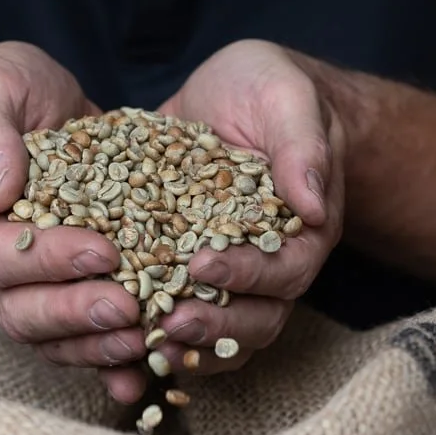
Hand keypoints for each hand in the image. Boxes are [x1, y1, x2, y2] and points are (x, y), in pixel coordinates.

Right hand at [0, 43, 148, 401]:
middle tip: (129, 307)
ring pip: (45, 336)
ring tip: (143, 339)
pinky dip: (106, 358)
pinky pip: (73, 339)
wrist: (31, 107)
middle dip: (73, 313)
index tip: (101, 250)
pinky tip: (144, 370)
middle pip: (16, 308)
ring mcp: (15, 283)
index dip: (43, 260)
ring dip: (92, 345)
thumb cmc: (8, 90)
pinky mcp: (56, 291)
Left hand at [152, 39, 343, 376]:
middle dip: (215, 327)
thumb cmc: (270, 88)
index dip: (247, 276)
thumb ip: (302, 148)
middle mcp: (270, 261)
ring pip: (222, 333)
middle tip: (168, 322)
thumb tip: (315, 207)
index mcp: (302, 229)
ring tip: (145, 343)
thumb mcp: (285, 98)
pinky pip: (179, 316)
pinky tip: (121, 345)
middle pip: (257, 319)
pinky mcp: (184, 267)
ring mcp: (228, 272)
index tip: (204, 266)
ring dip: (187, 346)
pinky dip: (157, 340)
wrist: (236, 90)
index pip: (285, 271)